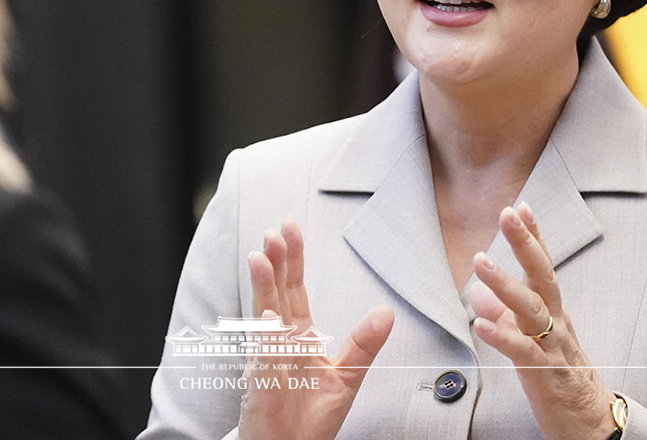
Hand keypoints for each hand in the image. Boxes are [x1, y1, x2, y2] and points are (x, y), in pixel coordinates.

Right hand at [238, 218, 393, 439]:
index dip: (292, 259)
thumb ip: (363, 343)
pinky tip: (267, 313)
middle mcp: (279, 342)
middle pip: (277, 293)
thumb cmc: (312, 418)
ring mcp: (267, 361)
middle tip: (275, 231)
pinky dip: (265, 335)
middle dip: (275, 262)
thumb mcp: (347, 376)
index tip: (289, 229)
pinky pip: (264, 357)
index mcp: (298, 336)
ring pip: (265, 317)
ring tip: (260, 256)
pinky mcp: (262, 385)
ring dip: (262, 286)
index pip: (293, 289)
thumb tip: (386, 311)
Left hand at [468, 203, 616, 439]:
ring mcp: (554, 347)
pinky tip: (481, 324)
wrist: (592, 425)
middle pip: (542, 276)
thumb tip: (479, 292)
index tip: (521, 206)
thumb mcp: (531, 340)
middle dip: (525, 243)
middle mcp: (556, 323)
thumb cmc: (562, 378)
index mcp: (553, 312)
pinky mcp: (547, 375)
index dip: (533, 237)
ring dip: (504, 283)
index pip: (543, 267)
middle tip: (508, 214)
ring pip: (532, 309)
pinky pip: (523, 352)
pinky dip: (502, 336)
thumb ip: (507, 314)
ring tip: (480, 261)